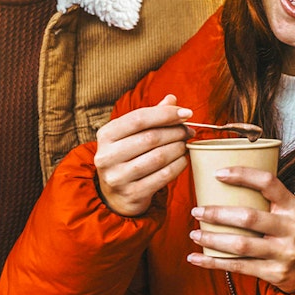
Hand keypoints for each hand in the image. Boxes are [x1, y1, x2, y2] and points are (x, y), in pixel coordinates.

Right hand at [94, 95, 191, 216]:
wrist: (115, 195)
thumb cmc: (127, 157)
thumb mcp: (131, 134)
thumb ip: (151, 116)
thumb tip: (172, 100)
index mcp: (106, 135)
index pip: (139, 118)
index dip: (165, 114)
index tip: (187, 113)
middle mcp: (107, 156)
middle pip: (150, 138)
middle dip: (176, 132)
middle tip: (189, 131)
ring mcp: (118, 177)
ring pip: (158, 157)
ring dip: (178, 148)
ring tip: (185, 144)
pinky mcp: (132, 194)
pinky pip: (163, 176)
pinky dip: (178, 166)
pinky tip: (182, 160)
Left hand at [186, 167, 294, 293]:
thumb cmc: (291, 231)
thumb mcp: (288, 211)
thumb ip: (266, 199)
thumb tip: (222, 182)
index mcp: (292, 206)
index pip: (268, 183)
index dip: (243, 175)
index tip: (218, 174)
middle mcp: (291, 229)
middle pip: (248, 218)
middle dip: (218, 214)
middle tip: (196, 211)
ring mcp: (283, 253)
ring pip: (241, 245)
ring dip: (212, 239)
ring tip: (194, 234)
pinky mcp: (274, 273)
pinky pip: (238, 267)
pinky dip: (213, 262)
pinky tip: (195, 258)